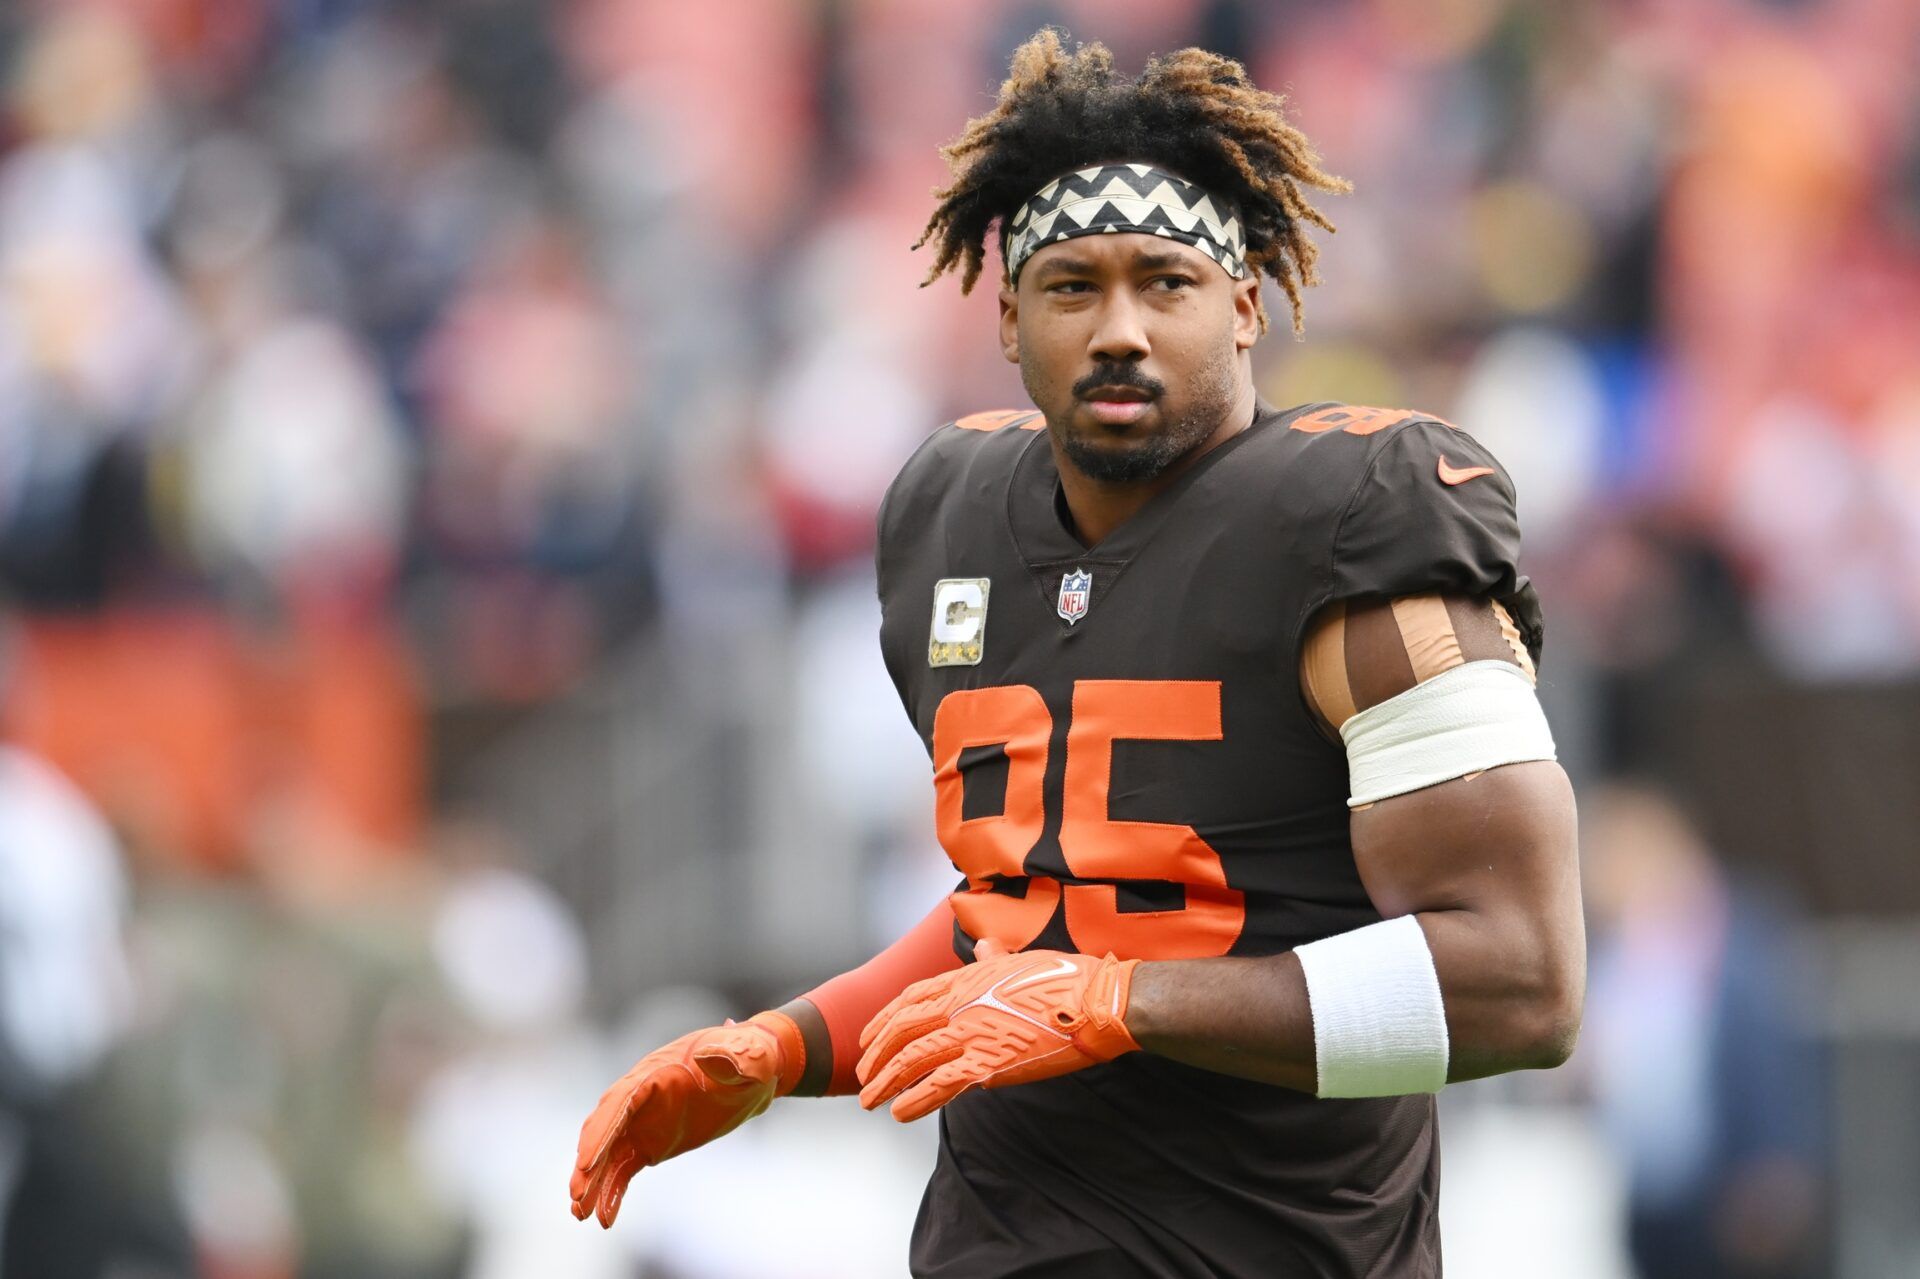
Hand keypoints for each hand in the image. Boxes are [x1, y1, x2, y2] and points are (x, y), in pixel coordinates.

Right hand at [570, 1011, 802, 1226]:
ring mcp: (643, 1121)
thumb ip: (732, 1054)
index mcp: (656, 1072)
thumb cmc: (752, 1056)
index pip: (619, 1102)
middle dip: (590, 1161)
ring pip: (608, 1153)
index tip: (587, 1163)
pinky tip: (606, 1218)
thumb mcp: (750, 1055)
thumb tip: (710, 1056)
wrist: (758, 1070)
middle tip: (577, 1196)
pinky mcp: (651, 1143)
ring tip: (580, 1214)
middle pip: (604, 1128)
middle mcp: (640, 1096)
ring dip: (593, 1182)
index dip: (602, 1132)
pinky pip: (624, 1168)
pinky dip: (612, 1191)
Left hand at [855, 940, 1139, 1121]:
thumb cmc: (1066, 979)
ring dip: (885, 1081)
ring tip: (870, 1101)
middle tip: (863, 1075)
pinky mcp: (987, 1064)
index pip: (911, 998)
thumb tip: (983, 946)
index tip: (868, 1037)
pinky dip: (915, 1099)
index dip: (884, 1019)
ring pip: (912, 1059)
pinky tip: (900, 1112)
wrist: (1095, 1003)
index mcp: (967, 978)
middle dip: (877, 1054)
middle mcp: (960, 1003)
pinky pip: (939, 1085)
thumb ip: (994, 957)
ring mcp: (971, 1033)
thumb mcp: (1022, 959)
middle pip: (902, 1029)